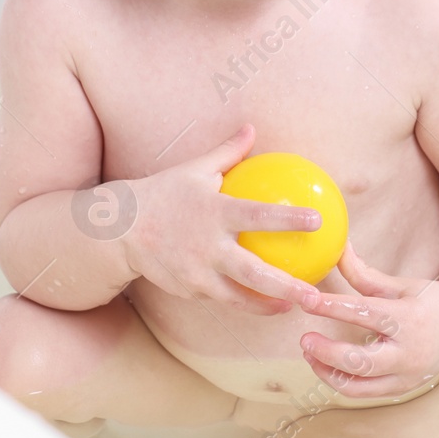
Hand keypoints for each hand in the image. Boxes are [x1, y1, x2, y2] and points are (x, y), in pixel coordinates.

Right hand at [120, 123, 324, 315]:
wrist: (120, 229)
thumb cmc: (164, 194)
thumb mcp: (195, 169)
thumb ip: (228, 152)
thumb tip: (251, 129)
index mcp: (215, 213)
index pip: (258, 216)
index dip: (288, 219)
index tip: (318, 220)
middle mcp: (208, 247)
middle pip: (254, 273)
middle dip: (287, 287)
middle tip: (314, 295)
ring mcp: (197, 274)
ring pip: (239, 298)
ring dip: (269, 306)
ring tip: (293, 309)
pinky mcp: (190, 290)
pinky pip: (221, 298)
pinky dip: (243, 303)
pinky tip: (264, 304)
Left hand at [297, 240, 438, 398]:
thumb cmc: (426, 300)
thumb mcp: (398, 284)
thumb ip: (363, 273)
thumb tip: (337, 248)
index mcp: (409, 319)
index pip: (364, 314)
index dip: (332, 307)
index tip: (307, 301)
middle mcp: (409, 352)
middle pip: (361, 361)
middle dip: (327, 352)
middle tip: (304, 339)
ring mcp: (407, 376)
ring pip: (359, 386)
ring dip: (327, 372)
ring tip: (310, 353)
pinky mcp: (401, 389)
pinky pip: (364, 393)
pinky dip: (341, 381)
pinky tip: (325, 364)